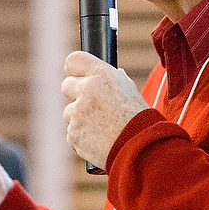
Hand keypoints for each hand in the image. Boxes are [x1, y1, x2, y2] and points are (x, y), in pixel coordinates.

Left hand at [61, 51, 149, 167]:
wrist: (141, 148)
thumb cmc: (139, 119)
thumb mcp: (129, 90)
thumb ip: (111, 80)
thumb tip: (99, 76)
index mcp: (102, 74)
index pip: (73, 61)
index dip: (74, 70)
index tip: (76, 76)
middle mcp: (87, 90)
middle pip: (66, 85)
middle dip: (76, 95)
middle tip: (92, 106)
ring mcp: (77, 113)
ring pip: (69, 112)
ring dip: (79, 119)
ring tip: (102, 128)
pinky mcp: (73, 133)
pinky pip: (72, 133)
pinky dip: (82, 137)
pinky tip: (99, 140)